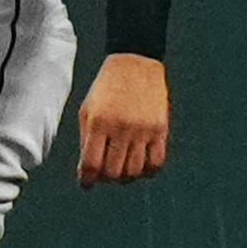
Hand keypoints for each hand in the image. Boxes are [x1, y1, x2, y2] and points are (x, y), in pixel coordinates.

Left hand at [75, 54, 169, 187]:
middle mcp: (121, 128)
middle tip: (104, 173)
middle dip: (106, 178)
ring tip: (121, 169)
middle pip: (114, 172)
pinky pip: (157, 163)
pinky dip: (148, 171)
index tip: (86, 183)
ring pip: (135, 171)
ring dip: (126, 177)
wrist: (135, 64)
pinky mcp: (160, 129)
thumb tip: (86, 171)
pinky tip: (140, 166)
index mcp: (98, 123)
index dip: (87, 179)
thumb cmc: (106, 88)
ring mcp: (143, 130)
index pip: (92, 164)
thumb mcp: (87, 110)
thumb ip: (86, 140)